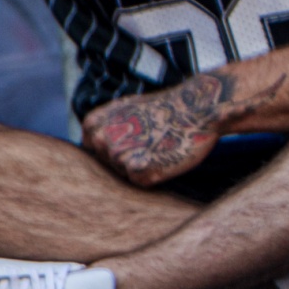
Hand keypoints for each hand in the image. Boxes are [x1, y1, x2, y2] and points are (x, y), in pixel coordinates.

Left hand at [81, 73, 243, 185]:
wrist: (195, 108)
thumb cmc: (165, 108)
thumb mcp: (124, 108)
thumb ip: (104, 126)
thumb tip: (92, 143)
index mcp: (93, 124)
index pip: (94, 150)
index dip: (115, 147)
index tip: (134, 139)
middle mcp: (101, 140)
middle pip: (109, 164)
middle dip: (127, 158)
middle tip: (151, 142)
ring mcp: (119, 156)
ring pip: (124, 174)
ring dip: (141, 166)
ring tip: (159, 147)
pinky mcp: (138, 171)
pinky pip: (140, 181)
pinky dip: (153, 174)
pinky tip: (164, 156)